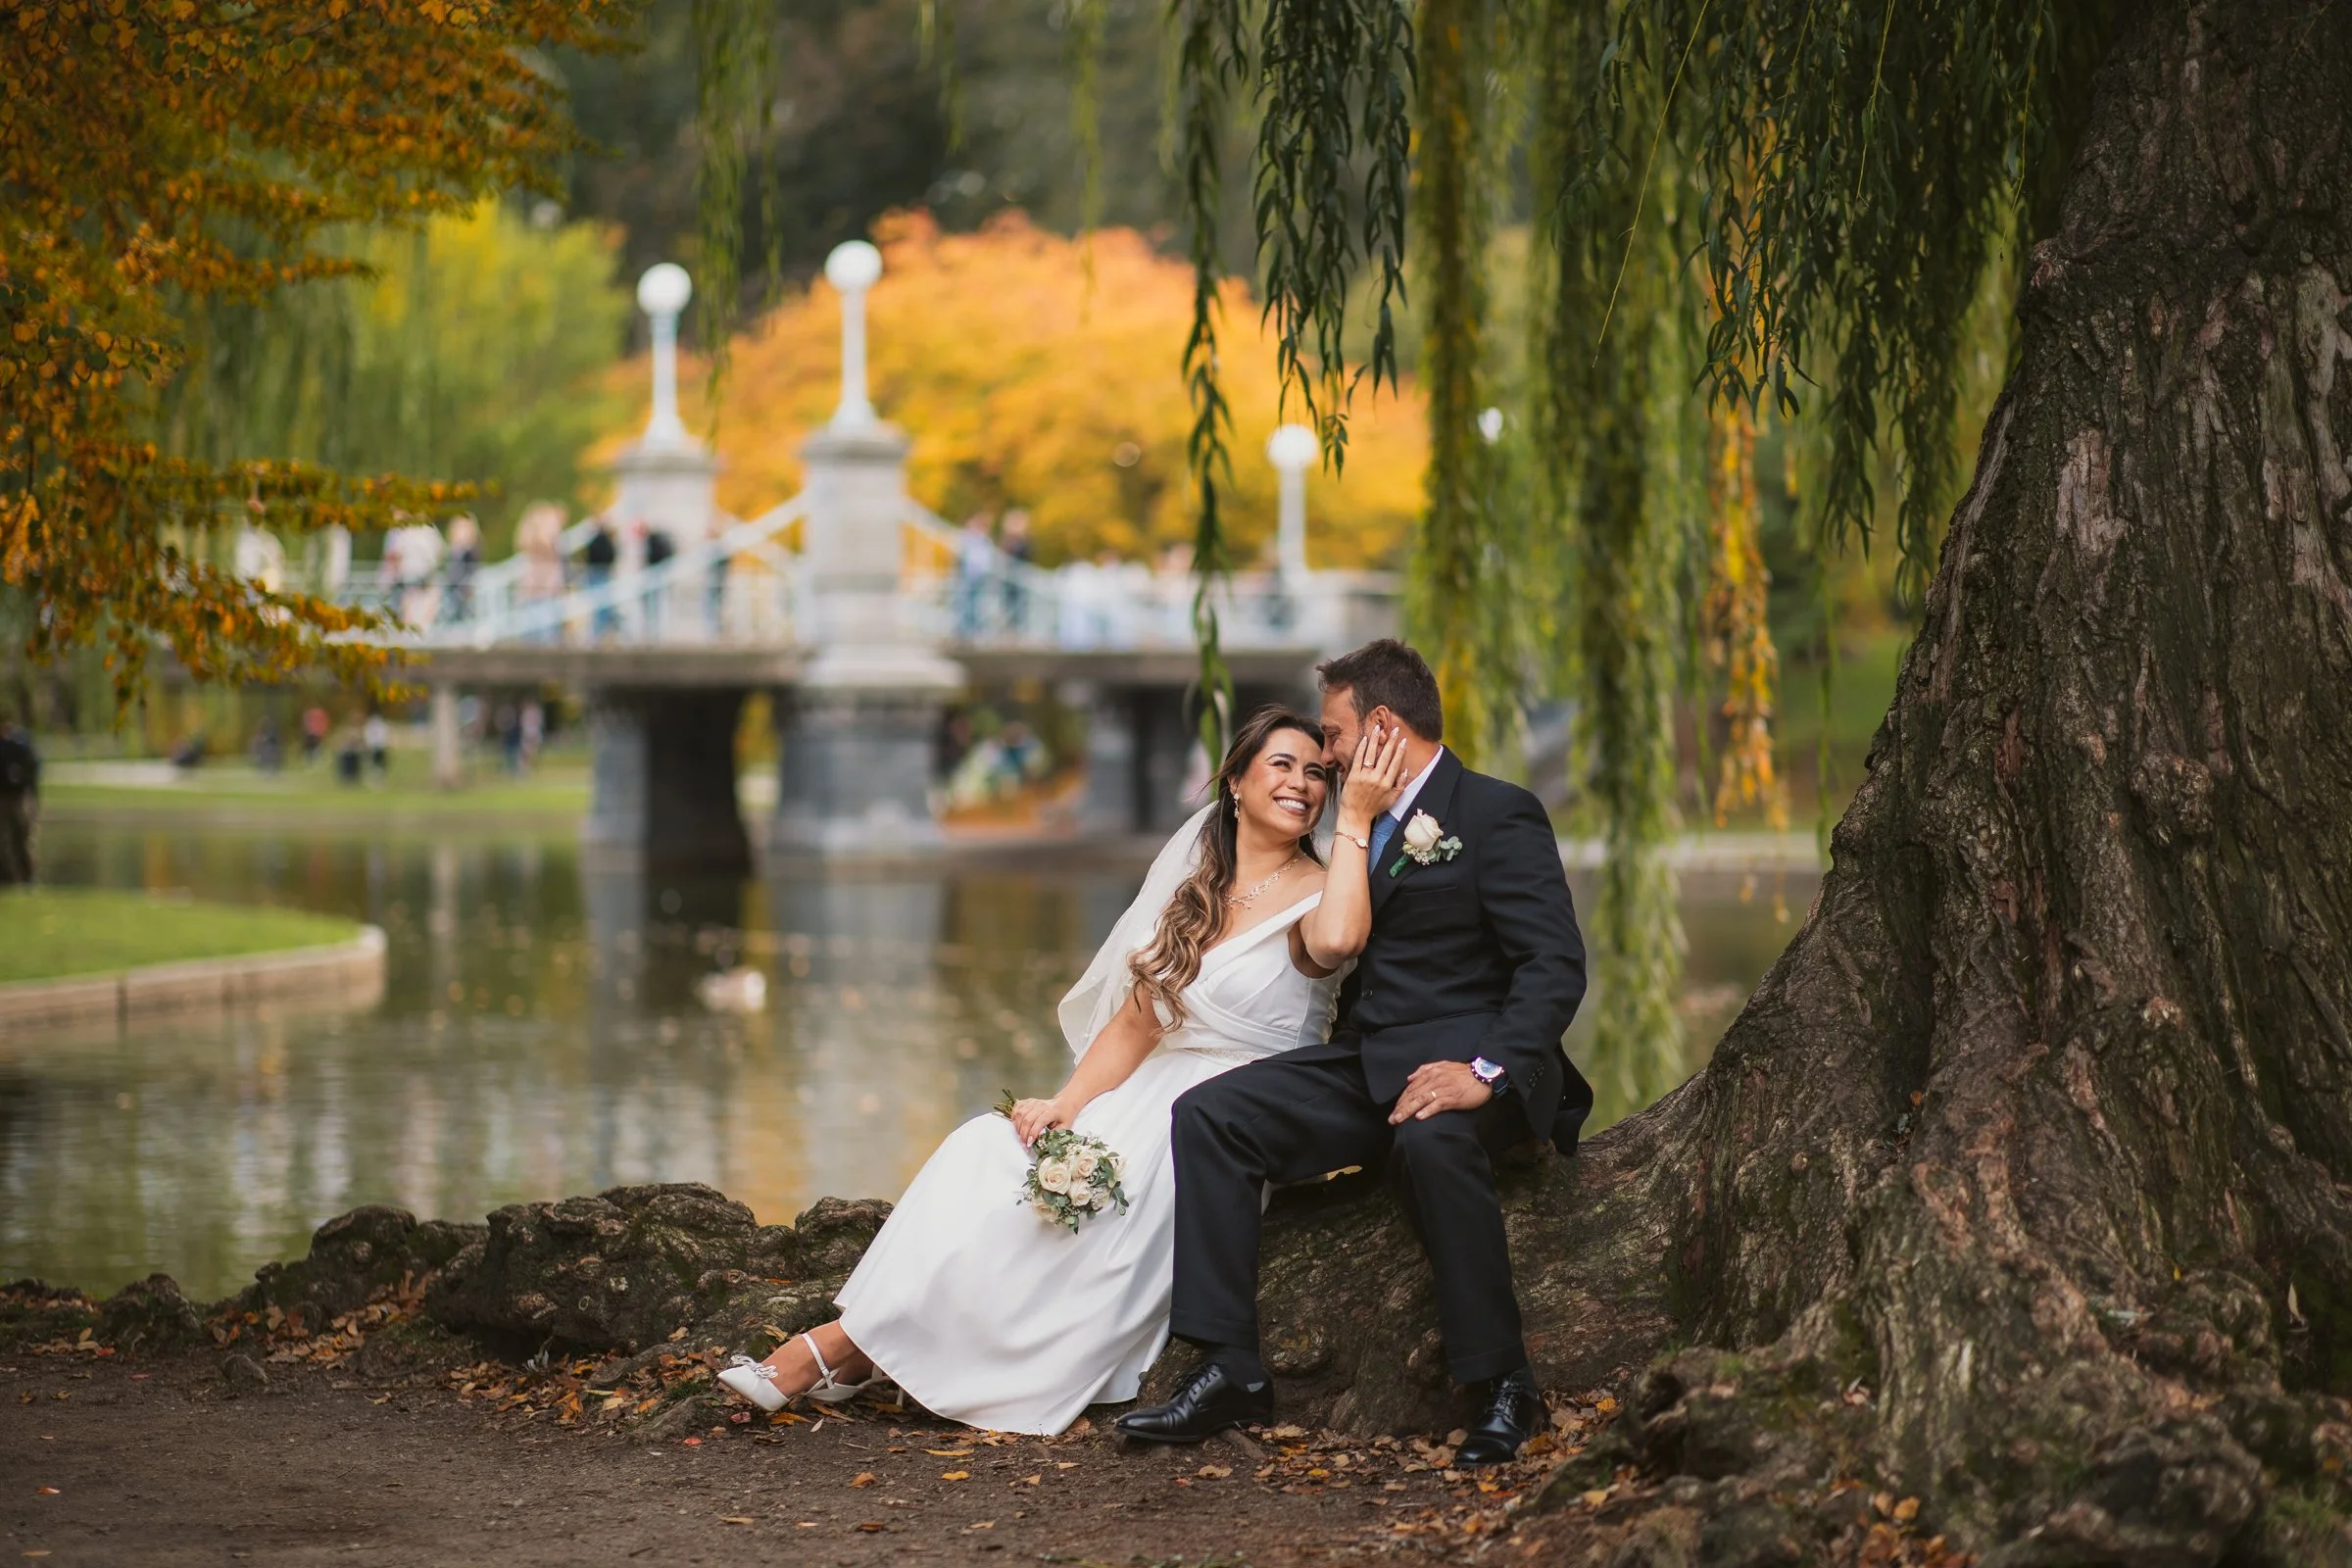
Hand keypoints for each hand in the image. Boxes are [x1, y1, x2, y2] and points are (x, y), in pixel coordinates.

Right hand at [1009, 1097, 1071, 1145]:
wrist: (1064, 1103)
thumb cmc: (1064, 1116)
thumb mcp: (1065, 1127)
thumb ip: (1055, 1135)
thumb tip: (1043, 1143)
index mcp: (1052, 1111)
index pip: (1039, 1122)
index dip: (1033, 1133)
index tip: (1029, 1144)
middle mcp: (1041, 1105)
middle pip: (1027, 1119)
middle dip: (1023, 1134)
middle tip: (1024, 1144)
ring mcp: (1034, 1102)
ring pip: (1020, 1113)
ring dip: (1018, 1127)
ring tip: (1021, 1136)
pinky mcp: (1029, 1101)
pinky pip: (1017, 1106)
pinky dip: (1014, 1115)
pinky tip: (1017, 1124)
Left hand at [1337, 721, 1409, 835]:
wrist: (1355, 816)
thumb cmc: (1374, 808)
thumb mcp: (1392, 800)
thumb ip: (1400, 786)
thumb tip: (1405, 771)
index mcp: (1387, 784)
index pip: (1396, 763)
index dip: (1400, 751)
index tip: (1403, 740)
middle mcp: (1377, 779)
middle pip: (1385, 756)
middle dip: (1391, 741)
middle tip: (1395, 730)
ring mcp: (1364, 777)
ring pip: (1371, 754)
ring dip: (1375, 740)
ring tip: (1378, 728)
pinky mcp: (1353, 776)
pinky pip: (1358, 759)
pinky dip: (1362, 748)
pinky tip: (1365, 739)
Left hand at [1388, 1061, 1491, 1123]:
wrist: (1484, 1074)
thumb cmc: (1464, 1072)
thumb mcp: (1443, 1065)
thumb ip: (1425, 1069)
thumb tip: (1409, 1078)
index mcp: (1431, 1073)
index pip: (1411, 1088)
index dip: (1401, 1100)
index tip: (1394, 1110)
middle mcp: (1435, 1080)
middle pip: (1413, 1095)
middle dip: (1401, 1108)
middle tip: (1392, 1120)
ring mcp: (1443, 1089)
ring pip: (1421, 1100)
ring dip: (1408, 1111)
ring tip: (1399, 1120)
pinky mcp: (1453, 1097)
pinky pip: (1438, 1104)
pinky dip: (1428, 1111)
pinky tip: (1419, 1118)